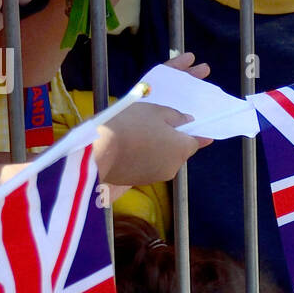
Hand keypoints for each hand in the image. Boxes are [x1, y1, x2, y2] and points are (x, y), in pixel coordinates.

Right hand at [93, 53, 212, 186]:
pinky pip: (147, 166)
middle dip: (171, 139)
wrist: (96, 150)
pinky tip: (129, 146)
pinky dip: (143, 157)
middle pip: (178, 151)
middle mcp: (173, 167)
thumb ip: (176, 116)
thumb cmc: (129, 124)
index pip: (197, 141)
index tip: (191, 126)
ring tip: (137, 134)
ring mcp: (156, 177)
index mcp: (182, 149)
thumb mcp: (155, 111)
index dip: (193, 131)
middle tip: (155, 124)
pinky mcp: (138, 182)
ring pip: (162, 159)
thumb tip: (187, 121)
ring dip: (156, 149)